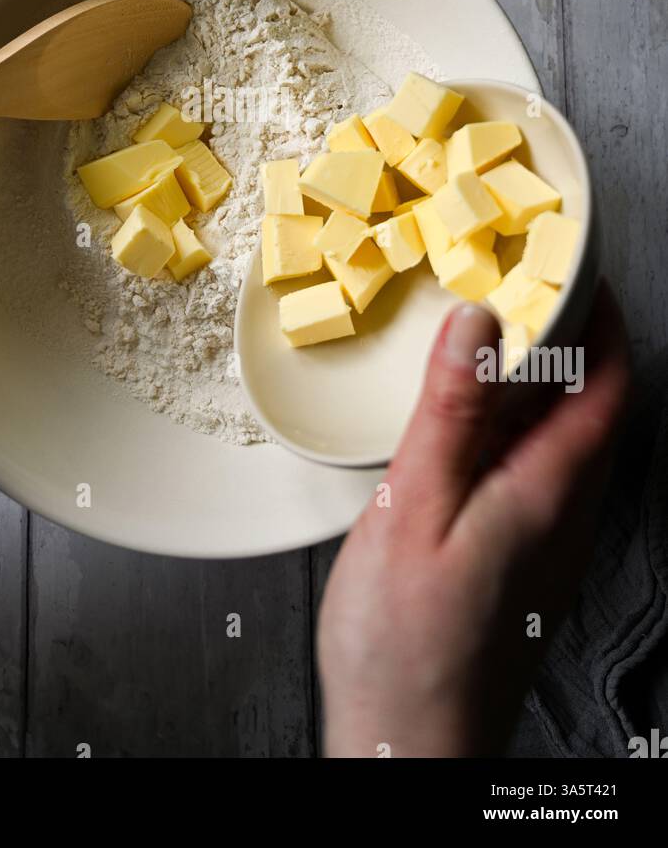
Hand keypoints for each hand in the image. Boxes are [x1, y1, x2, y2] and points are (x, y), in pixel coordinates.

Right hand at [318, 282, 629, 757]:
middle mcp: (563, 517)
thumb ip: (451, 412)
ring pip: (563, 444)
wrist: (406, 745)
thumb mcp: (415, 507)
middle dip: (571, 341)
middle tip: (524, 289)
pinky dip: (515, 430)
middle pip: (592, 410)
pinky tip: (465, 431)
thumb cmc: (406, 642)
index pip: (607, 386)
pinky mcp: (519, 567)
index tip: (576, 268)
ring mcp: (545, 546)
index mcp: (549, 492)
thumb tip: (478, 321)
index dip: (603, 319)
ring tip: (489, 345)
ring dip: (542, 385)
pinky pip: (536, 477)